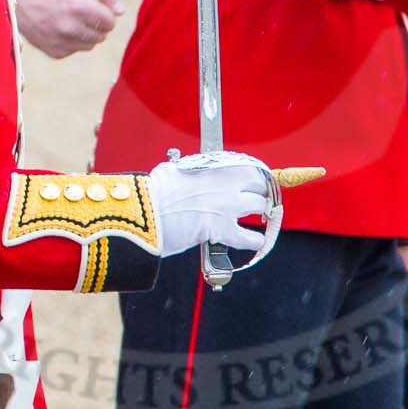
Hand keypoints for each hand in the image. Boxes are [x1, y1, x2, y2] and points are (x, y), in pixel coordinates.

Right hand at [10, 0, 123, 58]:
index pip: (110, 21)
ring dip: (87, 33)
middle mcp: (71, 27)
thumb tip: (121, 11)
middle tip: (82, 12)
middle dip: (98, 24)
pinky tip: (61, 28)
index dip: (106, 13)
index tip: (96, 6)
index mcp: (79, 6)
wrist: (18, 0)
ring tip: (72, 19)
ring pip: (91, 44)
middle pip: (102, 34)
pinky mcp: (55, 52)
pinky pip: (75, 49)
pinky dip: (73, 41)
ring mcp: (62, 42)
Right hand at [147, 151, 272, 256]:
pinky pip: (248, 237)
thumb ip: (188, 172)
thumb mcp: (173, 171)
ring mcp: (226, 206)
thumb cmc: (153, 192)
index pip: (247, 166)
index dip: (254, 176)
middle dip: (260, 191)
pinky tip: (258, 242)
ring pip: (259, 205)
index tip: (255, 181)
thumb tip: (186, 175)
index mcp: (214, 166)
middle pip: (258, 184)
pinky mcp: (222, 229)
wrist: (146, 212)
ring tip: (262, 216)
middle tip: (259, 197)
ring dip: (262, 211)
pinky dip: (255, 241)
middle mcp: (225, 183)